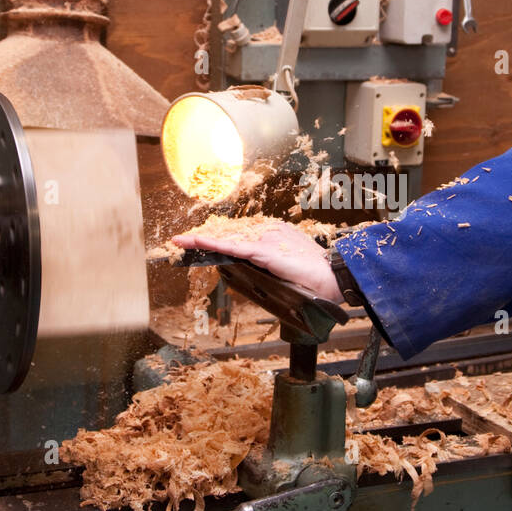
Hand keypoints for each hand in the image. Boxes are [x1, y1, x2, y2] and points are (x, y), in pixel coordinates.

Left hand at [170, 221, 342, 303]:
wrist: (331, 278)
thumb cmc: (314, 278)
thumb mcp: (288, 268)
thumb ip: (272, 265)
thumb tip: (259, 268)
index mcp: (272, 235)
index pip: (238, 236)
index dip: (217, 238)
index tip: (198, 241)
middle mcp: (266, 232)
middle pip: (228, 234)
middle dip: (204, 238)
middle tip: (180, 240)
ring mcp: (264, 240)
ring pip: (226, 239)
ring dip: (201, 240)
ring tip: (180, 241)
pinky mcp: (262, 251)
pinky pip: (233, 247)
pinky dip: (214, 245)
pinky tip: (198, 243)